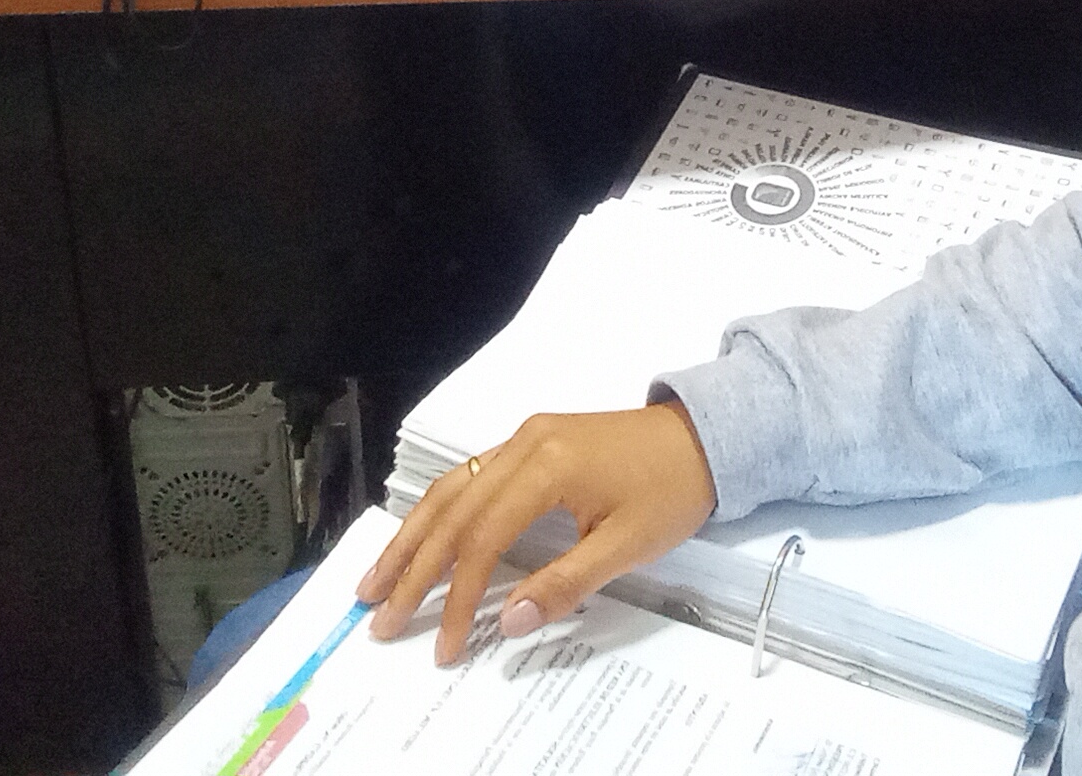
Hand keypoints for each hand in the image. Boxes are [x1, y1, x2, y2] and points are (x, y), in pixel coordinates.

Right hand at [357, 402, 716, 666]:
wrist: (705, 435)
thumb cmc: (672, 490)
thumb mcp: (628, 545)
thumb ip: (566, 582)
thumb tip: (509, 622)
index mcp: (548, 466)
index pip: (484, 538)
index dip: (458, 596)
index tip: (447, 644)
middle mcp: (524, 443)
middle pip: (452, 510)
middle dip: (411, 567)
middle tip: (377, 617)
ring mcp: (525, 437)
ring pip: (452, 488)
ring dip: (412, 535)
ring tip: (376, 580)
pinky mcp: (531, 440)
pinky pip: (471, 477)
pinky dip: (439, 512)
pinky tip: (421, 537)